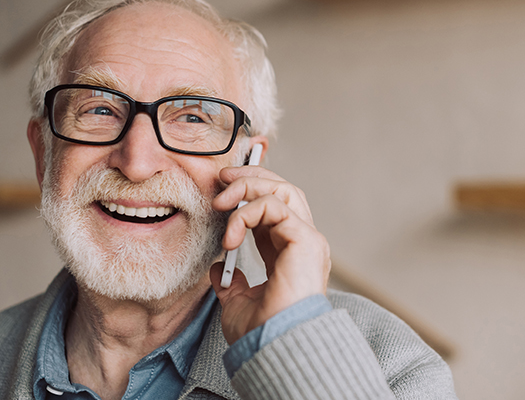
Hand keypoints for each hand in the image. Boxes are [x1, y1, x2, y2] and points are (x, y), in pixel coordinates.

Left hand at [209, 165, 330, 344]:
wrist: (273, 347)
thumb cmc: (261, 332)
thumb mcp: (238, 302)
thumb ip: (231, 282)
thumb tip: (217, 268)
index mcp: (288, 253)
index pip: (273, 207)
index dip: (248, 193)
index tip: (221, 192)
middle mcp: (302, 242)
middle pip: (282, 189)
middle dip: (250, 178)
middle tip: (221, 179)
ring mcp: (308, 239)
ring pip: (282, 190)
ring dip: (247, 188)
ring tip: (221, 202)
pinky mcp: (306, 239)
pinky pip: (275, 206)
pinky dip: (247, 214)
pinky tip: (231, 237)